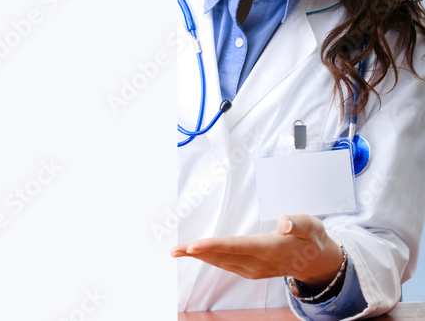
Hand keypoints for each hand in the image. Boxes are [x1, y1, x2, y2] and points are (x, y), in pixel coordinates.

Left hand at [171, 214, 343, 289]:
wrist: (318, 262)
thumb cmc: (311, 239)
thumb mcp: (311, 225)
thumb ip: (297, 223)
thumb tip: (283, 222)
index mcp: (269, 248)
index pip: (235, 247)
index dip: (213, 246)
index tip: (193, 246)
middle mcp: (258, 262)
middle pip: (222, 256)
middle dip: (196, 253)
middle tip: (174, 249)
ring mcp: (253, 268)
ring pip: (221, 262)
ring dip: (198, 257)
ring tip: (177, 251)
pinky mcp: (251, 270)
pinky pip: (225, 264)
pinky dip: (209, 259)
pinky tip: (197, 255)